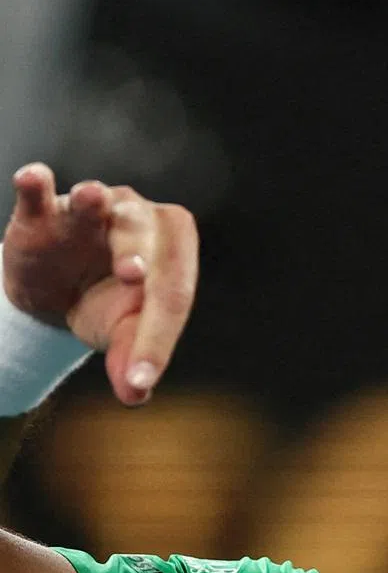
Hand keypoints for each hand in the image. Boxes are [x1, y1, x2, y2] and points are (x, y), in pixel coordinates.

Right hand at [2, 163, 197, 405]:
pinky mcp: (43, 213)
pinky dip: (35, 184)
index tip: (137, 378)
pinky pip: (39, 192)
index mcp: (171, 255)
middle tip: (133, 276)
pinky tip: (32, 177)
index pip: (171, 295)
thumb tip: (135, 394)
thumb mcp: (121, 334)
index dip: (156, 340)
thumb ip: (131, 358)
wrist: (58, 292)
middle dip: (136, 253)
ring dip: (93, 201)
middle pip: (143, 237)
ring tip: (91, 197)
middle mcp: (138, 222)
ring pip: (99, 201)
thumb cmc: (107, 307)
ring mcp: (91, 211)